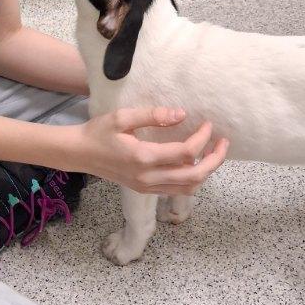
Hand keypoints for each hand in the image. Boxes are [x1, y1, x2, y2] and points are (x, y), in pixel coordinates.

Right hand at [73, 106, 229, 194]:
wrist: (79, 153)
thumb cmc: (98, 132)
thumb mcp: (122, 117)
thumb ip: (153, 116)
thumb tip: (181, 114)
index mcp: (143, 158)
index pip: (185, 152)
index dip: (202, 138)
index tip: (208, 124)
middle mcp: (148, 177)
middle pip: (194, 175)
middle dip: (215, 159)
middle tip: (224, 143)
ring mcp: (147, 187)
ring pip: (188, 187)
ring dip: (206, 172)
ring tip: (214, 154)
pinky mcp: (145, 190)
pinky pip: (176, 190)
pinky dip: (192, 179)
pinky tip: (195, 164)